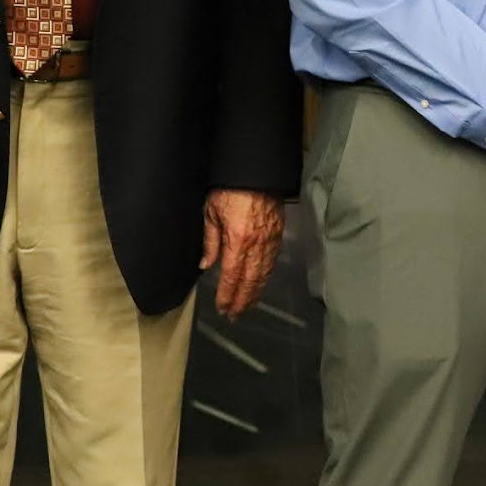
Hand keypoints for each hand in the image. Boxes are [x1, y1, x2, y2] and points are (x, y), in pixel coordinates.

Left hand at [201, 189, 283, 318]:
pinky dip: (266, 276)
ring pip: (264, 274)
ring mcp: (271, 240)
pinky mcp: (279, 233)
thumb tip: (206, 265)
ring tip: (247, 305)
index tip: (222, 308)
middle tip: (234, 315)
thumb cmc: (230, 188)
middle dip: (242, 300)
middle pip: (251, 280)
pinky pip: (272, 261)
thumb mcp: (212, 212)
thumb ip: (210, 241)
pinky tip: (260, 283)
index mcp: (238, 240)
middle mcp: (257, 244)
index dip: (227, 295)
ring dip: (255, 292)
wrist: (257, 170)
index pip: (232, 276)